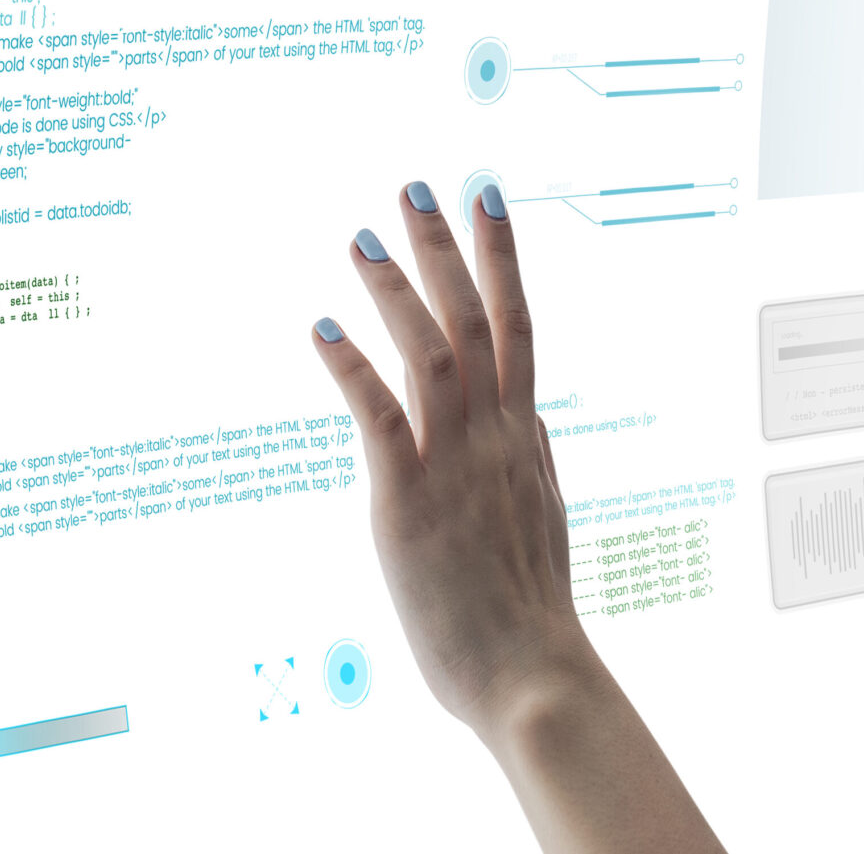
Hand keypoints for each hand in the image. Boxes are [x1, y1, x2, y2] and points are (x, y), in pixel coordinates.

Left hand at [310, 181, 588, 735]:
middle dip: (448, 247)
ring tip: (360, 239)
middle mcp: (498, 438)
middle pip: (479, 319)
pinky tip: (320, 326)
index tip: (487, 202)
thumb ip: (534, 466)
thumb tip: (534, 423)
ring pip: (434, 351)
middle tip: (418, 186)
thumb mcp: (544, 523)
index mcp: (526, 440)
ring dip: (396, 289)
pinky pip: (380, 417)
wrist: (531, 676)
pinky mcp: (409, 502)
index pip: (518, 327)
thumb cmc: (530, 617)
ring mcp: (456, 466)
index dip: (501, 259)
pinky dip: (350, 365)